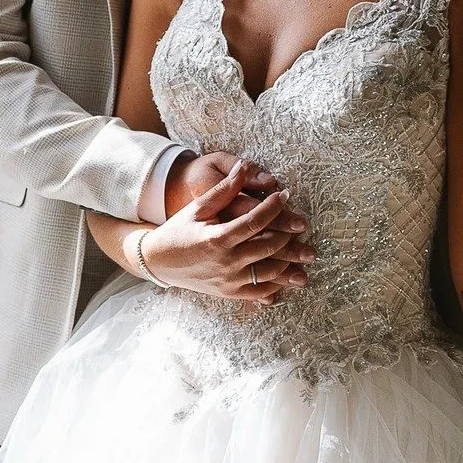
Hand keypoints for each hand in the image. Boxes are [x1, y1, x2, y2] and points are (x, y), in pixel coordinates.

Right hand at [142, 159, 314, 303]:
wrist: (159, 262)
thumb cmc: (179, 230)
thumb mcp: (197, 208)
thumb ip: (224, 190)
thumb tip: (244, 168)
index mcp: (218, 238)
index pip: (255, 221)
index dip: (274, 207)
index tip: (285, 196)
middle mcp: (226, 263)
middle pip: (269, 247)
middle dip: (289, 234)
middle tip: (300, 224)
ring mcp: (229, 281)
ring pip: (270, 273)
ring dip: (290, 262)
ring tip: (302, 250)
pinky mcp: (229, 294)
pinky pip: (260, 292)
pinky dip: (277, 285)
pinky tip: (288, 275)